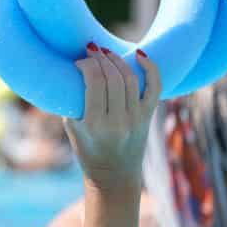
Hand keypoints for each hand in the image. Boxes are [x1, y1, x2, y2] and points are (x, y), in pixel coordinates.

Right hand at [64, 47, 161, 190]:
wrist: (114, 175)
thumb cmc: (87, 150)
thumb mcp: (72, 127)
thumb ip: (72, 100)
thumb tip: (71, 70)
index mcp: (95, 124)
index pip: (94, 82)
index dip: (86, 64)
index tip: (79, 62)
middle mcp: (118, 121)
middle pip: (112, 77)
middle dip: (101, 58)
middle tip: (92, 50)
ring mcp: (136, 118)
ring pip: (130, 78)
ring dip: (117, 59)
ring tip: (106, 52)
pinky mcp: (148, 116)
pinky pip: (154, 86)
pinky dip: (150, 68)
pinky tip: (139, 54)